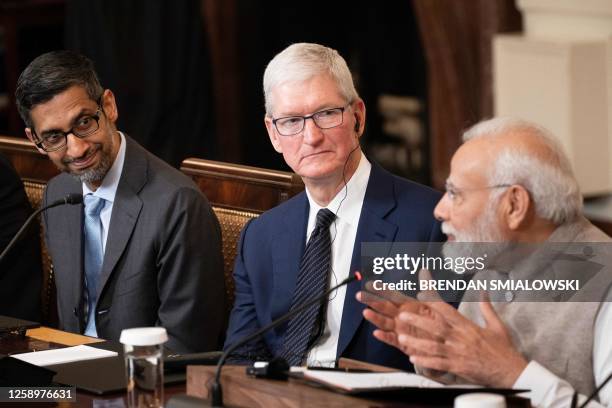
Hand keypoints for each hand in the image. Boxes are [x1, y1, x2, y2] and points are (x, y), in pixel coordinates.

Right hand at [355, 272, 438, 350]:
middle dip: (371, 301)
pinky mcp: (402, 344)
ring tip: (366, 313)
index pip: (392, 295)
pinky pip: (391, 339)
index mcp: (408, 306)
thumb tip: (424, 269)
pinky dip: (384, 337)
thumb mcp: (435, 303)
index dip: (381, 290)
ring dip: (375, 318)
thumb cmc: (439, 323)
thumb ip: (428, 287)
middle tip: (360, 295)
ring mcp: (400, 330)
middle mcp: (401, 316)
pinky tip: (377, 333)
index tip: (370, 284)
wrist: (445, 344)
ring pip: (384, 322)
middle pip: (384, 307)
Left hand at [396, 292, 527, 387]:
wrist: (512, 372)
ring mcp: (459, 353)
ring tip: (402, 338)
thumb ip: (486, 307)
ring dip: (417, 342)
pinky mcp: (459, 367)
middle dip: (418, 321)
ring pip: (434, 346)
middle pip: (436, 327)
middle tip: (402, 316)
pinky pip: (439, 364)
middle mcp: (461, 338)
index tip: (420, 294)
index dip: (433, 301)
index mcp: (468, 327)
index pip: (447, 311)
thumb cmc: (504, 350)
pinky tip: (414, 358)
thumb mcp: (497, 326)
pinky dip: (426, 361)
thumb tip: (484, 290)